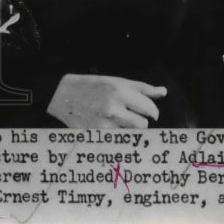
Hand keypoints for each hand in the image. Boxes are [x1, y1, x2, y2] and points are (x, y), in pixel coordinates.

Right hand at [47, 74, 166, 128]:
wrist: (61, 95)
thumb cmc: (91, 86)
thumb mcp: (116, 81)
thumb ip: (142, 88)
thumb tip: (163, 92)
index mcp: (119, 91)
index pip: (149, 108)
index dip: (152, 111)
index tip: (149, 112)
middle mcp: (113, 108)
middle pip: (143, 124)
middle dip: (140, 121)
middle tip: (130, 116)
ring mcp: (104, 124)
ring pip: (131, 135)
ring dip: (129, 130)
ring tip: (117, 121)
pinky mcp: (97, 136)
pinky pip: (119, 141)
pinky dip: (118, 137)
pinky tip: (109, 128)